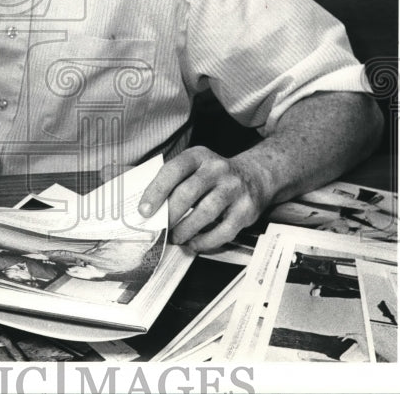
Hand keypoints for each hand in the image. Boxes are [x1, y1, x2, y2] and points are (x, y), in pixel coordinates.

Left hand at [137, 146, 270, 251]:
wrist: (255, 176)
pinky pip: (224, 230)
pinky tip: (194, 243)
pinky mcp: (246, 209)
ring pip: (206, 212)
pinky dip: (206, 241)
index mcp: (199, 156)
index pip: (174, 170)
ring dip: (186, 229)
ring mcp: (234, 188)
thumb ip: (175, 181)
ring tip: (175, 237)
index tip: (144, 211)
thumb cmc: (214, 176)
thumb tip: (148, 208)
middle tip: (160, 229)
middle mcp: (218, 169)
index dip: (156, 191)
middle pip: (188, 192)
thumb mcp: (195, 166)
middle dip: (170, 214)